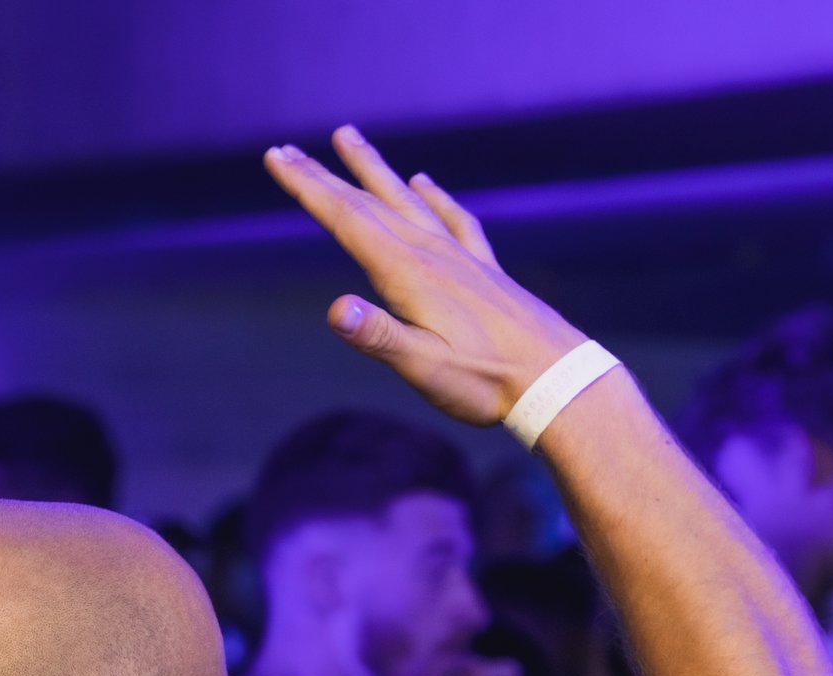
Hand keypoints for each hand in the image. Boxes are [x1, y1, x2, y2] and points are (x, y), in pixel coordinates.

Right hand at [264, 127, 586, 425]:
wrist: (556, 378)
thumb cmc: (486, 381)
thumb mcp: (423, 367)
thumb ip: (378, 336)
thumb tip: (336, 309)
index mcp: (408, 273)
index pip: (346, 220)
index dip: (308, 188)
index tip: (276, 157)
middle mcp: (431, 253)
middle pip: (369, 203)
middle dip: (325, 175)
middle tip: (288, 149)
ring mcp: (460, 257)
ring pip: (407, 200)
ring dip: (374, 170)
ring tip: (349, 138)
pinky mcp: (483, 269)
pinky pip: (453, 219)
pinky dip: (434, 196)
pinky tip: (426, 182)